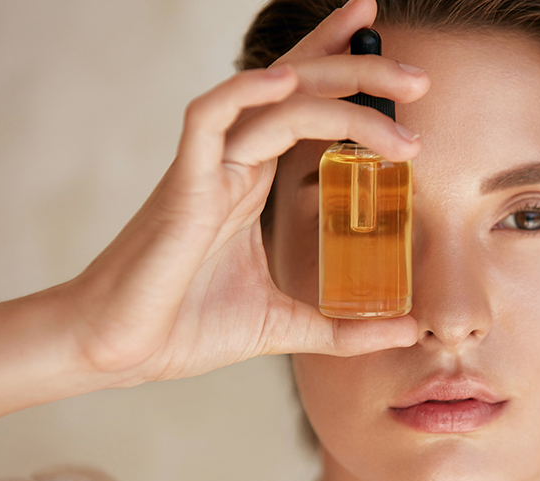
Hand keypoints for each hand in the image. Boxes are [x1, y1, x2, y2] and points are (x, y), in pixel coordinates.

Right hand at [65, 0, 429, 385]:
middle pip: (300, 88)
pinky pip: (208, 120)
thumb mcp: (284, 326)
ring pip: (273, 98)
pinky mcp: (182, 188)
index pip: (305, 109)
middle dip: (359, 67)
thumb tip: (408, 329)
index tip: (400, 72)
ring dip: (339, 84)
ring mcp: (208, 170)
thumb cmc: (184, 328)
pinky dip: (244, 94)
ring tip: (404, 92)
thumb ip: (344, 327)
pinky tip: (287, 82)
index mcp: (252, 182)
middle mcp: (234, 163)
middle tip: (420, 75)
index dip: (344, 73)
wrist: (118, 353)